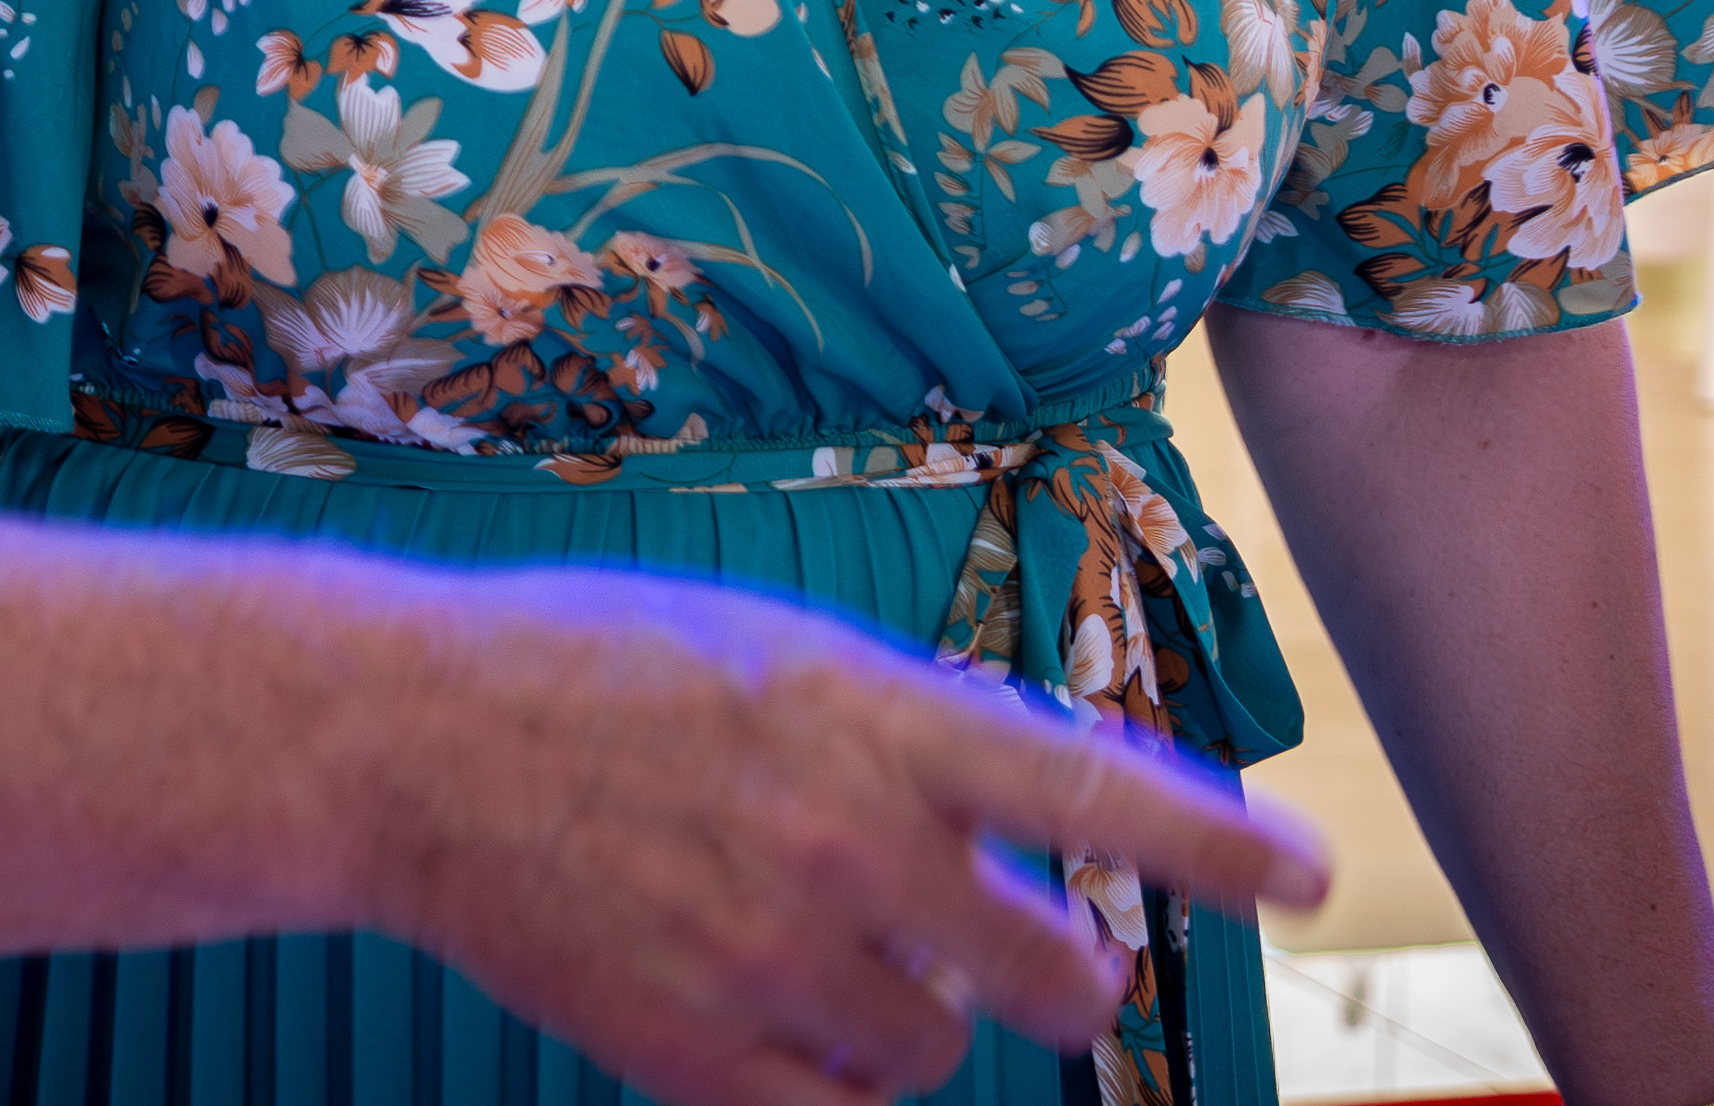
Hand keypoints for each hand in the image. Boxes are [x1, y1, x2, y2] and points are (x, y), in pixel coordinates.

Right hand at [367, 571, 1321, 1105]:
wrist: (403, 739)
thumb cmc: (590, 672)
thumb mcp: (772, 651)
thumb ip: (902, 734)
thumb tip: (1015, 822)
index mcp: (867, 711)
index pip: (1087, 785)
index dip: (1213, 846)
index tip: (1310, 879)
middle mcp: (841, 832)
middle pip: (1049, 973)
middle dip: (1048, 974)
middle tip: (1003, 949)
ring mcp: (769, 949)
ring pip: (938, 1049)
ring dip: (904, 1017)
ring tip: (799, 940)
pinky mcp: (693, 1046)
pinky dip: (824, 1079)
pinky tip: (758, 1006)